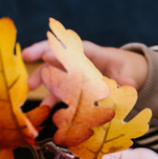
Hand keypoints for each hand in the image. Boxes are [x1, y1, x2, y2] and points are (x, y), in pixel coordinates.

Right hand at [23, 39, 148, 104]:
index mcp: (93, 53)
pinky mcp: (75, 87)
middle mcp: (80, 61)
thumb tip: (128, 85)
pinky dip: (52, 100)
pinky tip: (44, 110)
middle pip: (58, 57)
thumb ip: (127, 79)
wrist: (130, 74)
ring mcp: (75, 74)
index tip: (43, 55)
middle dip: (42, 58)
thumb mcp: (130, 73)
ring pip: (55, 74)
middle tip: (27, 61)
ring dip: (42, 79)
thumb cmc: (128, 69)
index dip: (57, 50)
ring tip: (30, 88)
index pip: (73, 48)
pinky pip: (60, 92)